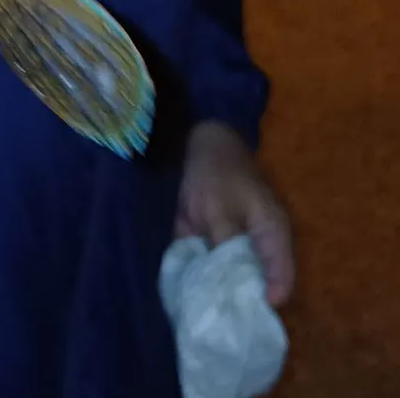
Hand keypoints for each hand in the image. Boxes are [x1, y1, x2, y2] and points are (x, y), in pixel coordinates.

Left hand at [174, 121, 294, 306]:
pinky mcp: (225, 238)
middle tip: (218, 322)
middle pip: (259, 283)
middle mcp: (263, 243)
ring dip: (220, 291)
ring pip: (236, 276)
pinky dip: (205, 275)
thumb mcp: (218, 210)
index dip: (265, 302)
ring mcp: (244, 241)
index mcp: (273, 235)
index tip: (244, 319)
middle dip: (239, 302)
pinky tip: (186, 290)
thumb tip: (225, 281)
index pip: (281, 281)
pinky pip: (217, 263)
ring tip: (201, 312)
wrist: (206, 145)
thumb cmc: (217, 175)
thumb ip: (224, 244)